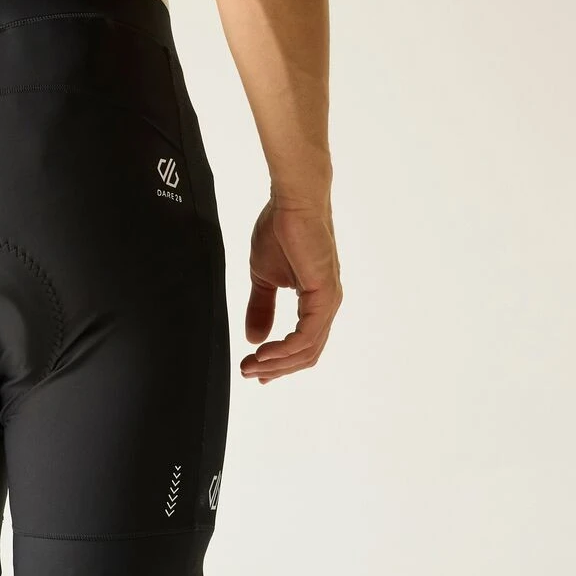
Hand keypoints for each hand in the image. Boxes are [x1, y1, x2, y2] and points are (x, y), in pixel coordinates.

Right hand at [240, 196, 341, 382]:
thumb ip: (260, 308)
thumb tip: (253, 338)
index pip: (302, 345)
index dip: (278, 363)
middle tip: (247, 373)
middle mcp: (326, 306)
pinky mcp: (324, 296)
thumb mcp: (263, 278)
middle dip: (275, 369)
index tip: (253, 370)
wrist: (292, 202)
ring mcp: (328, 302)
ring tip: (251, 365)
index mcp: (316, 302)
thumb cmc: (281, 230)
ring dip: (276, 363)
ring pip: (306, 350)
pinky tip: (263, 352)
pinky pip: (305, 336)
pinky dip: (284, 350)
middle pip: (306, 355)